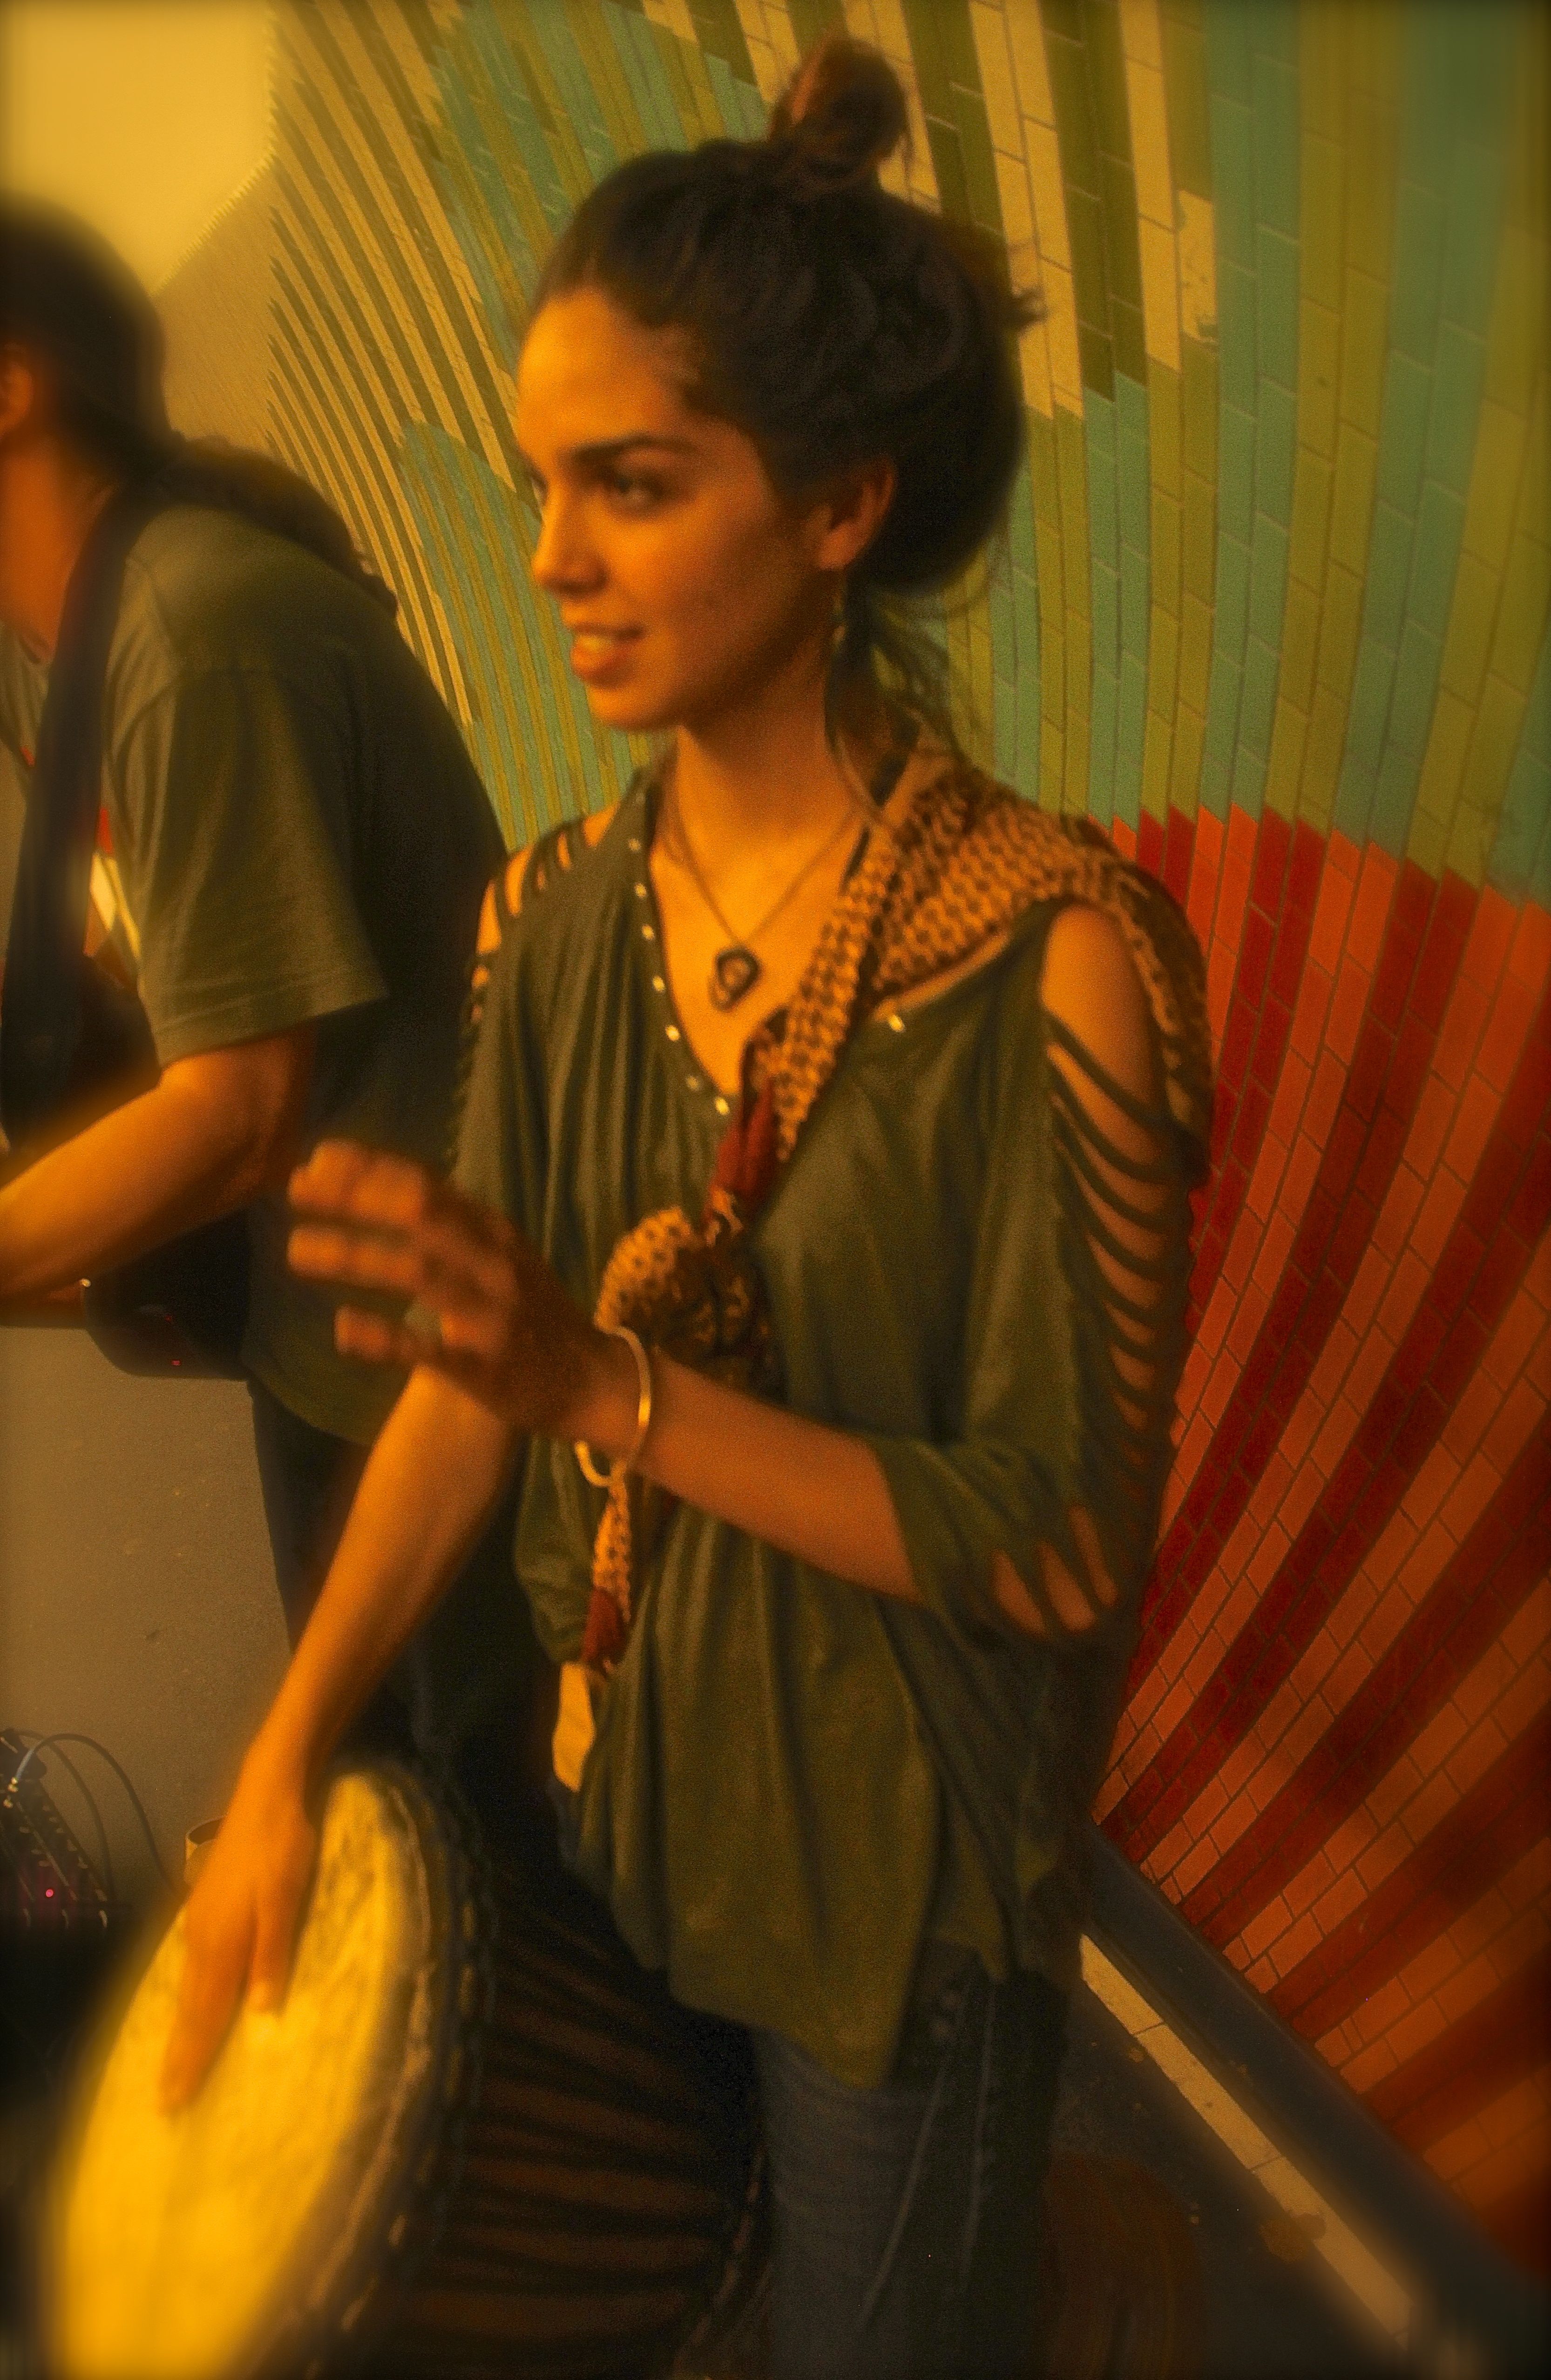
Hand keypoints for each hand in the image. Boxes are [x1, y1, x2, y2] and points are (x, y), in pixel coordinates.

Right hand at [159, 1749, 318, 2109]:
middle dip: (178, 2055)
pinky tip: (191, 2001)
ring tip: (173, 2063)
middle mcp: (202, 1938)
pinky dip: (189, 1996)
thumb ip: (273, 1954)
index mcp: (222, 1942)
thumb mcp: (286, 1899)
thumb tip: (262, 2013)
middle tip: (165, 2100)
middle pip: (189, 2008)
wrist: (267, 1793)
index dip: (192, 2058)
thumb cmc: (284, 1847)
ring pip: (187, 1988)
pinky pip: (191, 1966)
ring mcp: (200, 1921)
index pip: (204, 2015)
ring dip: (181, 2028)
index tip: (175, 2101)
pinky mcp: (206, 1906)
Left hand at [285, 1142, 638, 1449]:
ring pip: (418, 1272)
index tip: (316, 1157)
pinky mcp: (484, 1367)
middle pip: (420, 1214)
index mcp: (494, 1233)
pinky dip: (384, 1337)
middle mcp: (494, 1263)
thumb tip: (387, 1189)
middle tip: (295, 1190)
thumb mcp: (504, 1257)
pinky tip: (342, 1328)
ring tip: (297, 1250)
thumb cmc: (537, 1316)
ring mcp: (490, 1314)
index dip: (371, 1168)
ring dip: (355, 1256)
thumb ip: (454, 1227)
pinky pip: (429, 1348)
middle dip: (355, 1198)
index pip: (428, 1185)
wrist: (596, 1383)